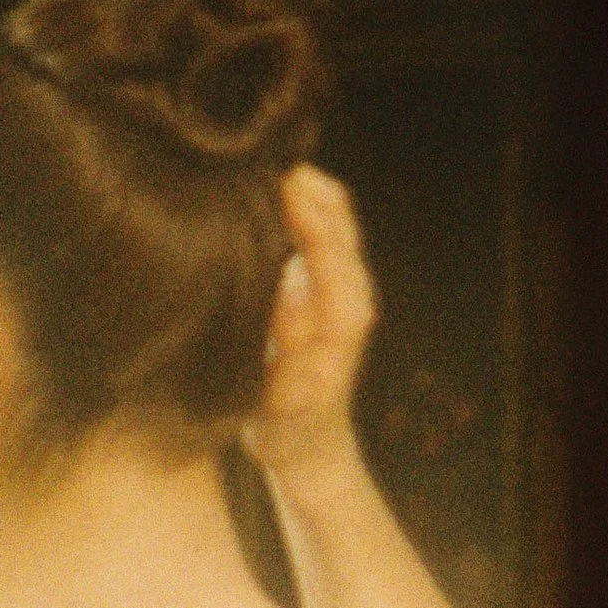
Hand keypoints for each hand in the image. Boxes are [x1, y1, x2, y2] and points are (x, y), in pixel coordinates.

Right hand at [241, 165, 378, 488]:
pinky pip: (322, 229)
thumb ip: (288, 345)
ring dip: (304, 186)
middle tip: (255, 154)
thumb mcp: (282, 402)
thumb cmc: (290, 433)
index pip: (332, 247)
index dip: (306, 210)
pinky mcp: (329, 286)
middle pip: (340, 218)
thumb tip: (290, 280)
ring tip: (260, 159)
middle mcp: (352, 296)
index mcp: (344, 320)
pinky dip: (301, 201)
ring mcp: (343, 288)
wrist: (312, 453)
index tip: (274, 179)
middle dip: (305, 182)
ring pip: (335, 217)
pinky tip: (266, 188)